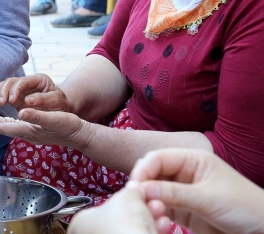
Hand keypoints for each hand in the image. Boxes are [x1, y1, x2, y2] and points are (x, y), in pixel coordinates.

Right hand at [0, 73, 73, 111]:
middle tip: (1, 102)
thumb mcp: (57, 101)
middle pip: (11, 81)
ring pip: (5, 85)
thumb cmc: (62, 105)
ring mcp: (22, 88)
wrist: (63, 108)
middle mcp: (29, 81)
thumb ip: (43, 100)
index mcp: (39, 80)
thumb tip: (28, 101)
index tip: (11, 101)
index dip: (15, 89)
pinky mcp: (17, 96)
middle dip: (3, 91)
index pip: (23, 81)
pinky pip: (4, 93)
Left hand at [0, 108, 92, 148]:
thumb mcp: (52, 118)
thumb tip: (21, 113)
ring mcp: (32, 133)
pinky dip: (9, 120)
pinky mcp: (37, 130)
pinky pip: (17, 125)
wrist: (80, 134)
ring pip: (10, 126)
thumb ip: (36, 116)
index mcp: (29, 130)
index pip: (5, 128)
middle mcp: (28, 133)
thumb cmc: (68, 125)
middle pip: (4, 128)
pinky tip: (8, 117)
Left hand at [68, 180, 158, 233]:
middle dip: (141, 210)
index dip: (124, 200)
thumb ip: (131, 190)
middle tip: (154, 203)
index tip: (138, 195)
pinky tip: (163, 225)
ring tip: (160, 212)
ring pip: (132, 231)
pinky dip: (152, 231)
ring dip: (150, 220)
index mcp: (80, 223)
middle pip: (121, 220)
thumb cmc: (124, 224)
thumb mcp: (128, 197)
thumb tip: (134, 188)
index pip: (102, 207)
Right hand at [131, 149, 263, 233]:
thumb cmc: (242, 206)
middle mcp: (184, 173)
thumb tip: (141, 189)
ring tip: (148, 213)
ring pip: (154, 192)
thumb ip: (173, 193)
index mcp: (192, 159)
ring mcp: (182, 191)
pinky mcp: (182, 210)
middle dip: (142, 186)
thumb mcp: (207, 198)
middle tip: (136, 201)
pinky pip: (161, 208)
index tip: (134, 186)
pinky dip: (155, 213)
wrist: (262, 229)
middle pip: (152, 173)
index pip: (158, 158)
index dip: (143, 170)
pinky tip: (157, 220)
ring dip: (148, 202)